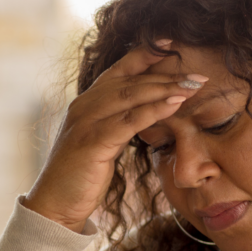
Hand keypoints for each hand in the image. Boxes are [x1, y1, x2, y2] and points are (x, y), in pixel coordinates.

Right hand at [24, 40, 206, 232]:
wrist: (54, 205)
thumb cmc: (80, 176)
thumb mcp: (103, 142)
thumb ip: (120, 123)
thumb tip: (149, 113)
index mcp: (86, 102)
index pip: (120, 69)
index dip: (146, 54)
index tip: (174, 45)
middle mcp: (84, 105)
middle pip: (131, 80)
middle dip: (166, 75)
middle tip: (197, 75)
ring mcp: (86, 122)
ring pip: (131, 96)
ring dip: (165, 88)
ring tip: (193, 86)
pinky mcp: (92, 142)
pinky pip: (128, 121)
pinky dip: (153, 110)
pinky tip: (174, 104)